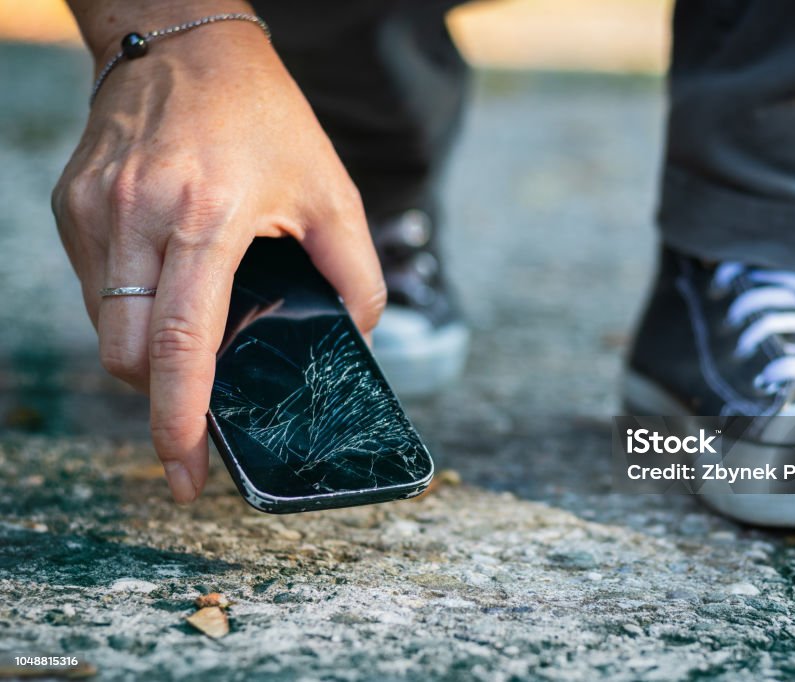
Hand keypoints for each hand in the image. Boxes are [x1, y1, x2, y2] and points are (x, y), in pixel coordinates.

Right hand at [52, 11, 385, 503]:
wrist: (184, 41)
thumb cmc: (264, 115)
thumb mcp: (331, 188)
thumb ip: (355, 270)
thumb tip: (358, 336)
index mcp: (206, 220)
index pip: (180, 344)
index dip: (179, 419)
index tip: (185, 469)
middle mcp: (137, 218)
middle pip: (127, 355)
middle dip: (159, 400)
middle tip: (195, 417)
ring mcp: (94, 211)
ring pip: (104, 327)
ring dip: (143, 356)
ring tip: (187, 347)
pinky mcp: (72, 204)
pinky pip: (94, 289)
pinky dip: (127, 313)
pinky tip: (165, 295)